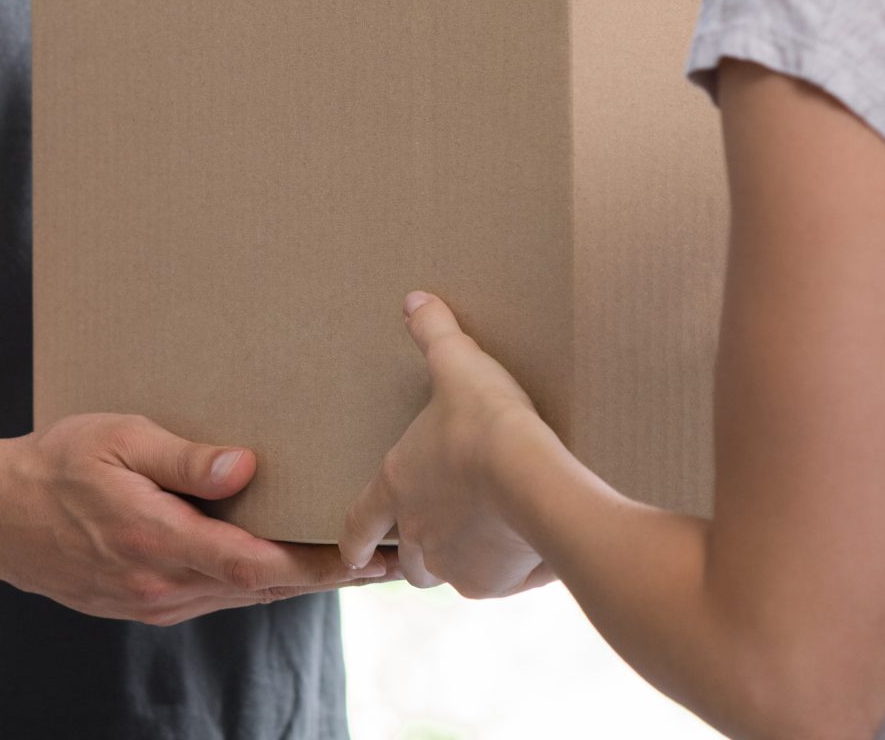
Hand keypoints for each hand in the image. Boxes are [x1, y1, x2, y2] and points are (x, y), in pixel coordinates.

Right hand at [0, 413, 390, 624]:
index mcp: (159, 542)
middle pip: (263, 588)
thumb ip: (184, 457)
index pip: (259, 564)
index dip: (319, 565)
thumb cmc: (53, 465)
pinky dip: (257, 583)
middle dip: (328, 575)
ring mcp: (153, 602)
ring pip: (242, 596)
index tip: (368, 555)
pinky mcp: (144, 603)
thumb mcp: (118, 440)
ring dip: (297, 581)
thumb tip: (245, 467)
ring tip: (354, 561)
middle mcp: (162, 585)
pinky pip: (215, 596)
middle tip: (388, 556)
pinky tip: (282, 565)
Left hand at [339, 291, 559, 598]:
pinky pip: (499, 582)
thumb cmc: (486, 421)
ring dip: (463, 562)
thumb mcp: (459, 365)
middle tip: (442, 537)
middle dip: (418, 555)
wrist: (533, 479)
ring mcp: (453, 564)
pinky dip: (511, 569)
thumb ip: (436, 334)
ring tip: (492, 540)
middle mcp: (417, 534)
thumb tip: (416, 299)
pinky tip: (533, 547)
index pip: (359, 522)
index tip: (351, 557)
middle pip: (407, 561)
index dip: (354, 539)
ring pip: (450, 575)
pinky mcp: (492, 584)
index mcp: (397, 486)